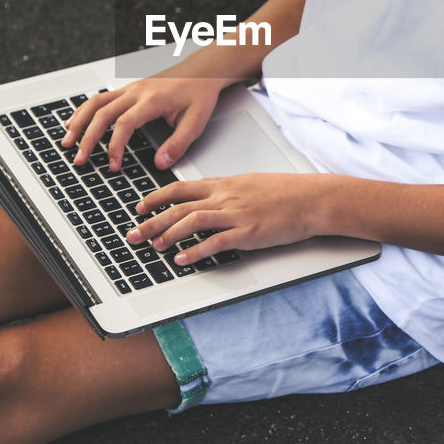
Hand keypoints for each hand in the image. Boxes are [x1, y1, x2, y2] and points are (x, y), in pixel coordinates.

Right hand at [60, 65, 226, 170]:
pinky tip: (75, 122)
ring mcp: (129, 88)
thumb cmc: (199, 94)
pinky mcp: (127, 89)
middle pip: (102, 113)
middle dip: (87, 138)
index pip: (125, 123)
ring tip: (67, 142)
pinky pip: (100, 98)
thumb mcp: (196, 122)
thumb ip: (178, 144)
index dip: (115, 146)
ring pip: (96, 102)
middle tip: (79, 159)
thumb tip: (159, 163)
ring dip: (79, 122)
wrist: (202, 71)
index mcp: (152, 100)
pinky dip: (84, 110)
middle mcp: (136, 91)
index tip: (113, 166)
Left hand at [126, 173, 335, 264]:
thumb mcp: (248, 184)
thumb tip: (206, 199)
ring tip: (154, 246)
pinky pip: (215, 242)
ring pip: (191, 221)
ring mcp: (235, 214)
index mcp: (223, 184)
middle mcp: (225, 196)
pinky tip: (183, 259)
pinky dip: (195, 251)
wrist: (311, 199)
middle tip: (133, 234)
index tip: (139, 208)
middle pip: (178, 206)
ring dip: (168, 234)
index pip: (180, 188)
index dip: (155, 198)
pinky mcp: (248, 233)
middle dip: (151, 221)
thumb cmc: (284, 193)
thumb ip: (225, 191)